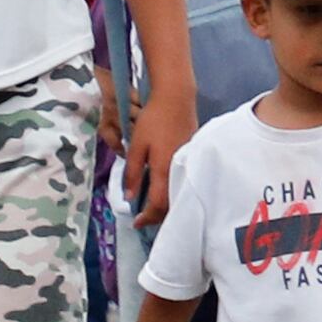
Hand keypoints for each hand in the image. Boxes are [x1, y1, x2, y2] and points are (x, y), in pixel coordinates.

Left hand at [123, 83, 194, 225]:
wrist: (176, 98)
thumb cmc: (153, 119)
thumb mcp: (136, 145)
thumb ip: (132, 172)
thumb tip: (129, 196)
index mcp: (164, 170)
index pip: (157, 204)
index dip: (147, 217)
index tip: (136, 223)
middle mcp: (179, 170)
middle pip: (172, 204)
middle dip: (158, 216)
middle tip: (144, 218)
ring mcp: (188, 164)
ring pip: (179, 193)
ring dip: (166, 205)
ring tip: (152, 207)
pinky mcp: (192, 156)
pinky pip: (183, 181)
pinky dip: (174, 191)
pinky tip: (165, 188)